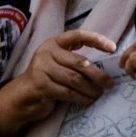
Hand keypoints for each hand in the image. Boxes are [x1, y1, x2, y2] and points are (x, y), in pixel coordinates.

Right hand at [0, 29, 116, 136]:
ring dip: (91, 89)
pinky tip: (88, 100)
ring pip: (75, 79)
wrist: (22, 95)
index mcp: (54, 43)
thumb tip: (107, 68)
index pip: (78, 35)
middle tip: (109, 84)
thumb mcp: (60, 63)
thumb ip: (77, 61)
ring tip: (99, 94)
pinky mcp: (40, 85)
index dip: (97, 40)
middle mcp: (46, 52)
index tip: (113, 48)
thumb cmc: (48, 78)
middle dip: (98, 75)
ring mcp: (41, 68)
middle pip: (80, 63)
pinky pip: (67, 92)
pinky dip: (81, 97)